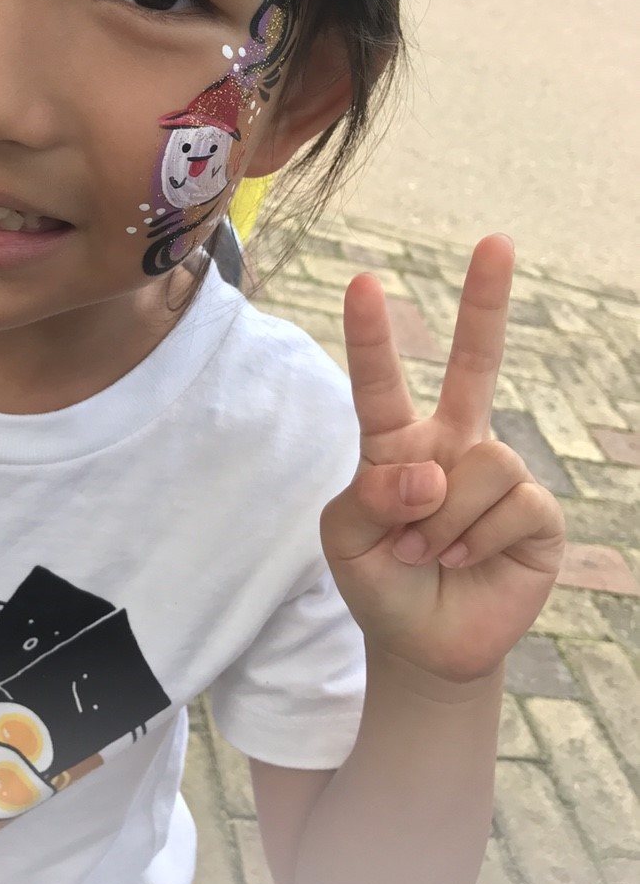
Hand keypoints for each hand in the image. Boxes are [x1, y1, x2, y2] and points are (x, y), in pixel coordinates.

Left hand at [320, 236, 564, 684]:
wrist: (422, 642)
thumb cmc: (379, 578)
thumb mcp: (347, 537)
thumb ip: (373, 495)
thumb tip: (432, 469)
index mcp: (398, 444)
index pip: (381, 383)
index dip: (372, 336)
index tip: (361, 282)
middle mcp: (454, 446)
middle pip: (477, 365)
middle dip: (486, 303)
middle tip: (496, 241)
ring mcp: (498, 476)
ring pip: (478, 463)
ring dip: (442, 521)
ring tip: (427, 553)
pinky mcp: (536, 513)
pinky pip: (511, 504)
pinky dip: (475, 540)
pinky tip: (465, 561)